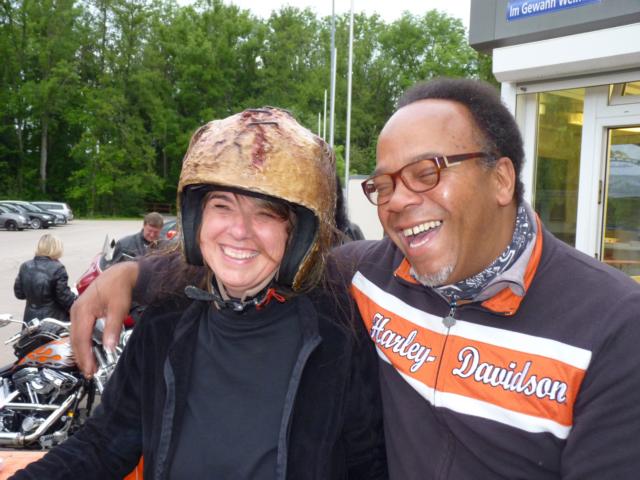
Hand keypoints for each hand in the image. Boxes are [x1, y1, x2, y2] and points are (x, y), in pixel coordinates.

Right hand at [70, 261, 138, 377]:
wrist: (120, 274)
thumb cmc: (119, 288)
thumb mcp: (119, 308)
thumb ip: (113, 328)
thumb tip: (108, 347)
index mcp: (82, 310)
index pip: (81, 339)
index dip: (85, 356)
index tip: (90, 369)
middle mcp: (76, 311)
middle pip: (75, 340)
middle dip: (81, 357)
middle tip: (89, 372)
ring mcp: (77, 311)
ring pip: (76, 336)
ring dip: (81, 351)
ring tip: (89, 366)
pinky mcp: (82, 312)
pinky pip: (79, 331)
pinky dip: (83, 343)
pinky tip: (89, 351)